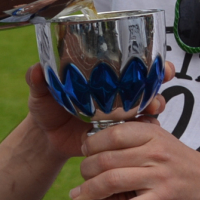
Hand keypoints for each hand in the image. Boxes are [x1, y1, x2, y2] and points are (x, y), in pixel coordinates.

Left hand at [26, 61, 175, 160]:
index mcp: (102, 79)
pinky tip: (148, 128)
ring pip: (146, 107)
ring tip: (154, 107)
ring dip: (155, 104)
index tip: (158, 60)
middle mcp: (116, 95)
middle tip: (163, 79)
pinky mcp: (118, 138)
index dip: (149, 60)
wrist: (47, 139)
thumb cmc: (46, 110)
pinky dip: (145, 130)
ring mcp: (120, 116)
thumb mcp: (42, 93)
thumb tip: (37, 70)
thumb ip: (39, 81)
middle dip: (160, 79)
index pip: (131, 64)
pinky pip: (137, 135)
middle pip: (146, 83)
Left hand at [72, 118, 199, 199]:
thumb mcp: (165, 142)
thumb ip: (138, 140)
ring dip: (89, 190)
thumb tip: (100, 144)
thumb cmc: (188, 167)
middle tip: (81, 177)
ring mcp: (158, 177)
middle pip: (106, 158)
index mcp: (153, 134)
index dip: (91, 144)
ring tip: (79, 196)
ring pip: (111, 181)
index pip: (112, 134)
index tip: (84, 152)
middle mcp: (155, 153)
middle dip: (86, 170)